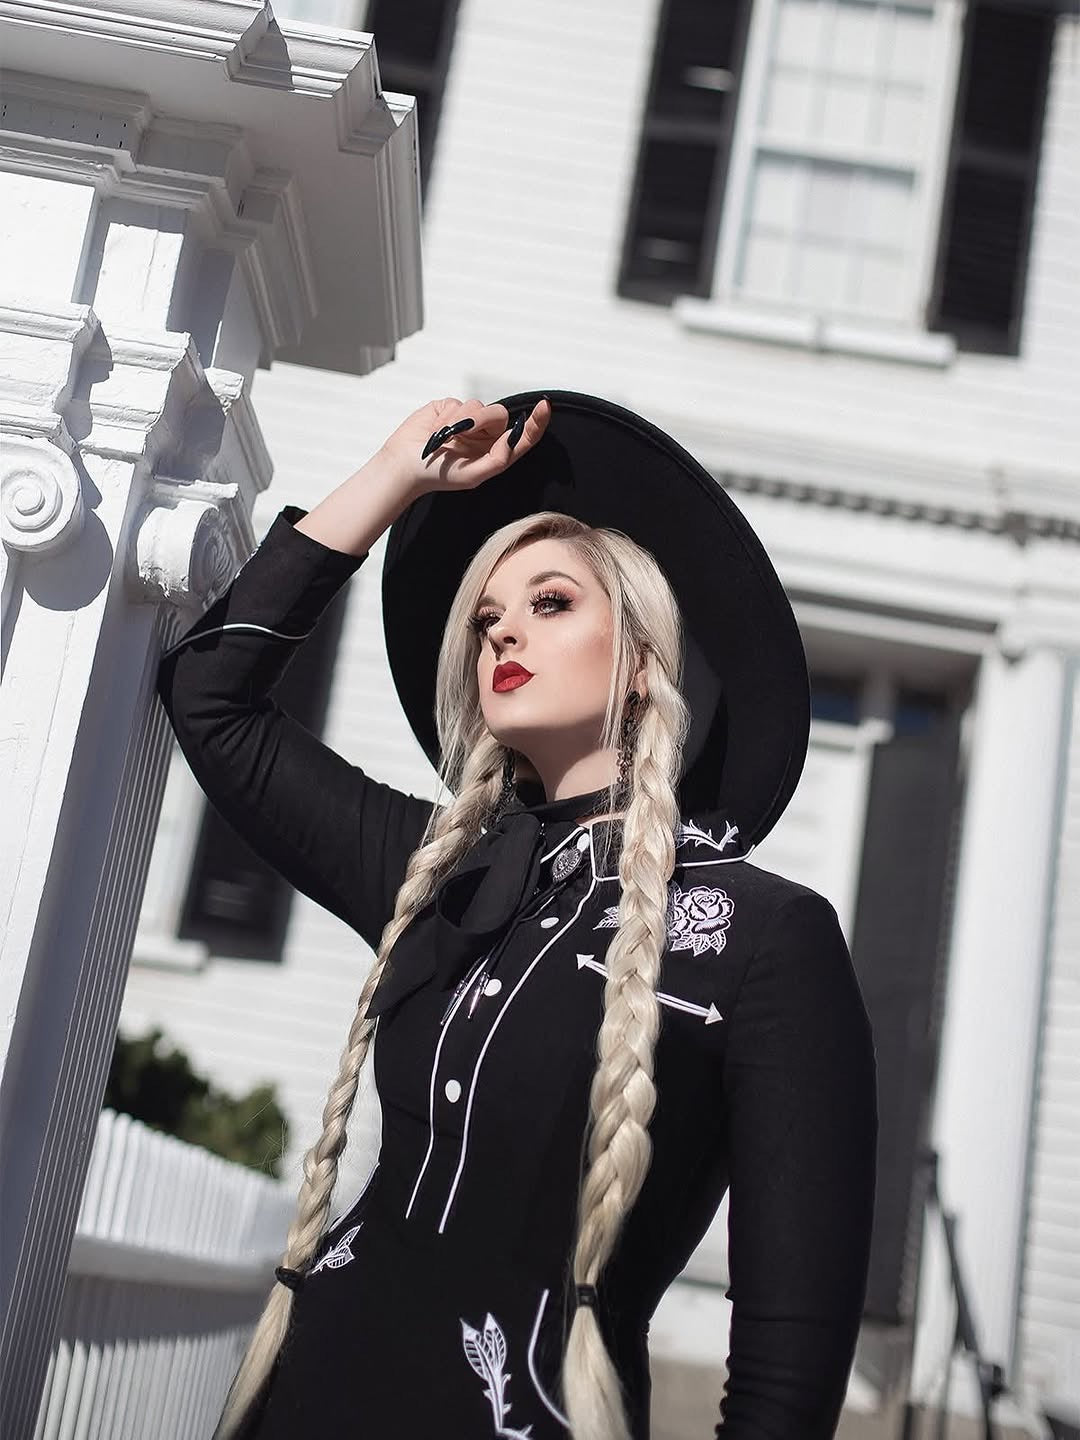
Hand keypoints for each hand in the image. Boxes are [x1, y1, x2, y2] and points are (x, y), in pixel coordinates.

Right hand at [377, 396, 551, 496]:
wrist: (405, 464)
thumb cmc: (439, 475)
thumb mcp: (473, 475)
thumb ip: (498, 459)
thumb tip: (513, 438)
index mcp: (496, 452)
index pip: (524, 435)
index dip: (537, 421)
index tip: (544, 406)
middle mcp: (485, 434)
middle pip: (499, 415)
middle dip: (481, 422)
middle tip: (461, 435)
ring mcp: (468, 420)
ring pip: (477, 406)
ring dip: (460, 422)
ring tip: (443, 438)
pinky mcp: (450, 408)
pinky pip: (457, 403)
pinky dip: (446, 418)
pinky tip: (435, 430)